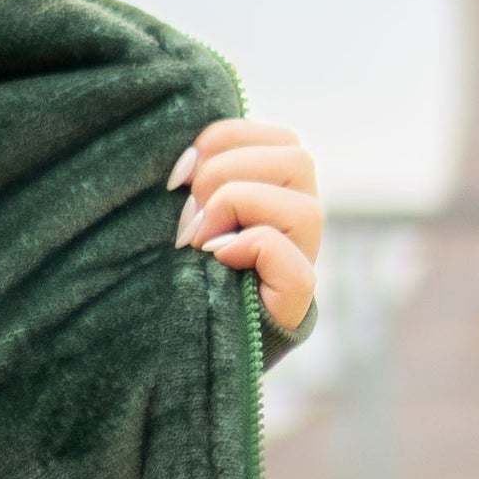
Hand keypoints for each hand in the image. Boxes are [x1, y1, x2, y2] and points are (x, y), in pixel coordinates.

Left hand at [172, 119, 321, 333]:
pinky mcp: (294, 299)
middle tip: (186, 215)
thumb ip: (196, 178)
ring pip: (303, 208)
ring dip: (235, 210)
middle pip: (297, 159)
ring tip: (196, 241)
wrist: (180, 342)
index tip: (175, 177)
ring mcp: (303, 258)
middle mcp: (299, 219)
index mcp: (278, 188)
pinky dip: (250, 247)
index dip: (220, 141)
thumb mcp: (184, 211)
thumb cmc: (177, 267)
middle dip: (225, 174)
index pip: (275, 136)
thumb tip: (185, 162)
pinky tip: (217, 259)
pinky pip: (288, 258)